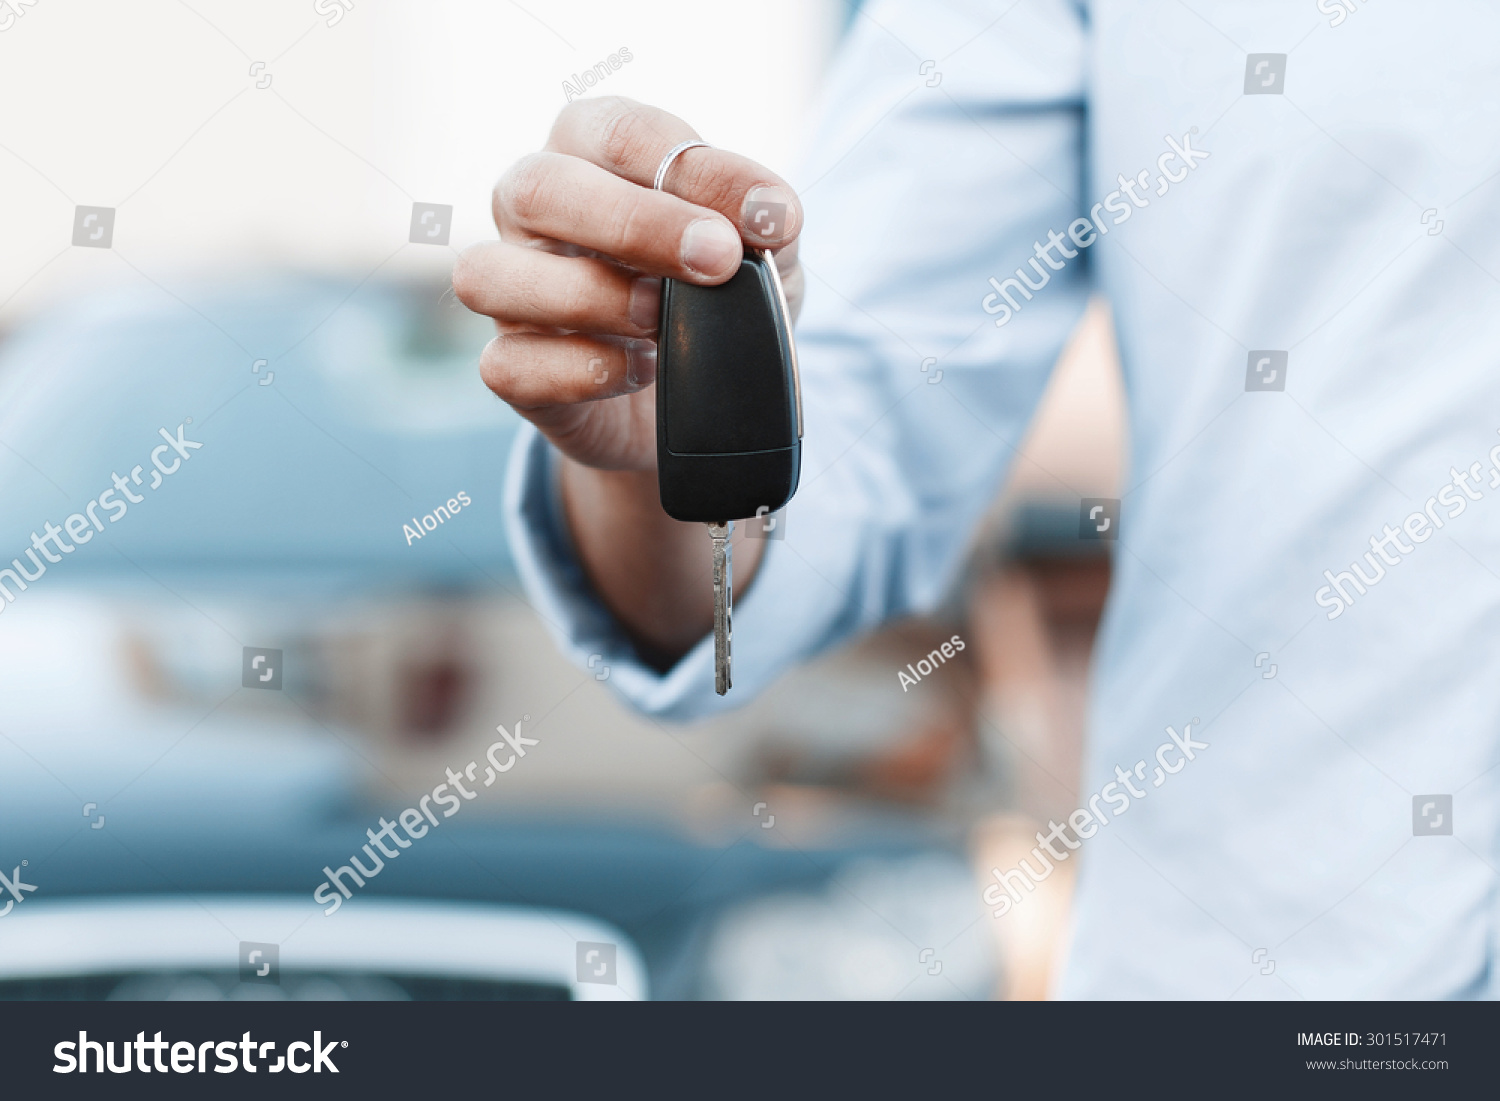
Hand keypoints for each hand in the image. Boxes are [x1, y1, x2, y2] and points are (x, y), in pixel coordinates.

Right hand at [453, 96, 803, 472]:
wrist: (699, 397)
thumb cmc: (713, 295)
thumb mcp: (757, 252)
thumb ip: (764, 224)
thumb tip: (773, 215)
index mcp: (588, 152)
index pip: (617, 131)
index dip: (693, 169)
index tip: (765, 217)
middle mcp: (530, 210)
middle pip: (537, 188)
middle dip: (633, 222)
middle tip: (717, 258)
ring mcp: (508, 290)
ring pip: (491, 275)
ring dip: (589, 295)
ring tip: (661, 317)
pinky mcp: (512, 367)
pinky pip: (508, 365)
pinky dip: (580, 370)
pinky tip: (641, 369)